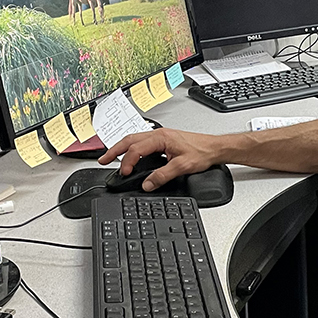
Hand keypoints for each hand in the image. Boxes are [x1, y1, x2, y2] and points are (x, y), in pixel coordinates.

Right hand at [97, 127, 226, 190]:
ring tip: (111, 157)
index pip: (136, 149)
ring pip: (134, 139)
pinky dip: (132, 149)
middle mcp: (158, 134)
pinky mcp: (163, 141)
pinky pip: (142, 143)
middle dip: (114, 150)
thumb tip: (147, 184)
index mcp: (160, 137)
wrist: (215, 148)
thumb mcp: (182, 166)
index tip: (125, 173)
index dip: (128, 162)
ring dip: (122, 148)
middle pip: (130, 140)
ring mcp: (160, 137)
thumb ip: (162, 176)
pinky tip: (130, 156)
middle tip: (103, 160)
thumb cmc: (202, 151)